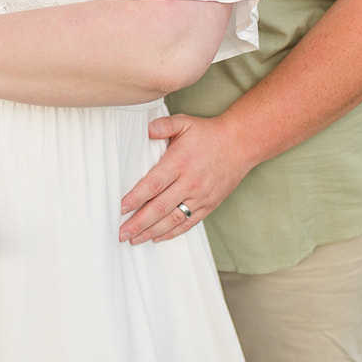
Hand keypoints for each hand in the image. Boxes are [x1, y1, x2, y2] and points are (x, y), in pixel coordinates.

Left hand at [118, 113, 250, 243]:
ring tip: (135, 239)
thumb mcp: (185, 122)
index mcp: (180, 162)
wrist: (240, 144)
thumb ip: (163, 125)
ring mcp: (201, 196)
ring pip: (173, 220)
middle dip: (138, 222)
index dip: (136, 198)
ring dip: (152, 231)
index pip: (153, 185)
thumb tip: (146, 129)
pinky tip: (157, 237)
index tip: (121, 208)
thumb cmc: (209, 134)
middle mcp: (190, 182)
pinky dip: (172, 232)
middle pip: (160, 207)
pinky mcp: (209, 205)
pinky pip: (188, 223)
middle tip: (122, 232)